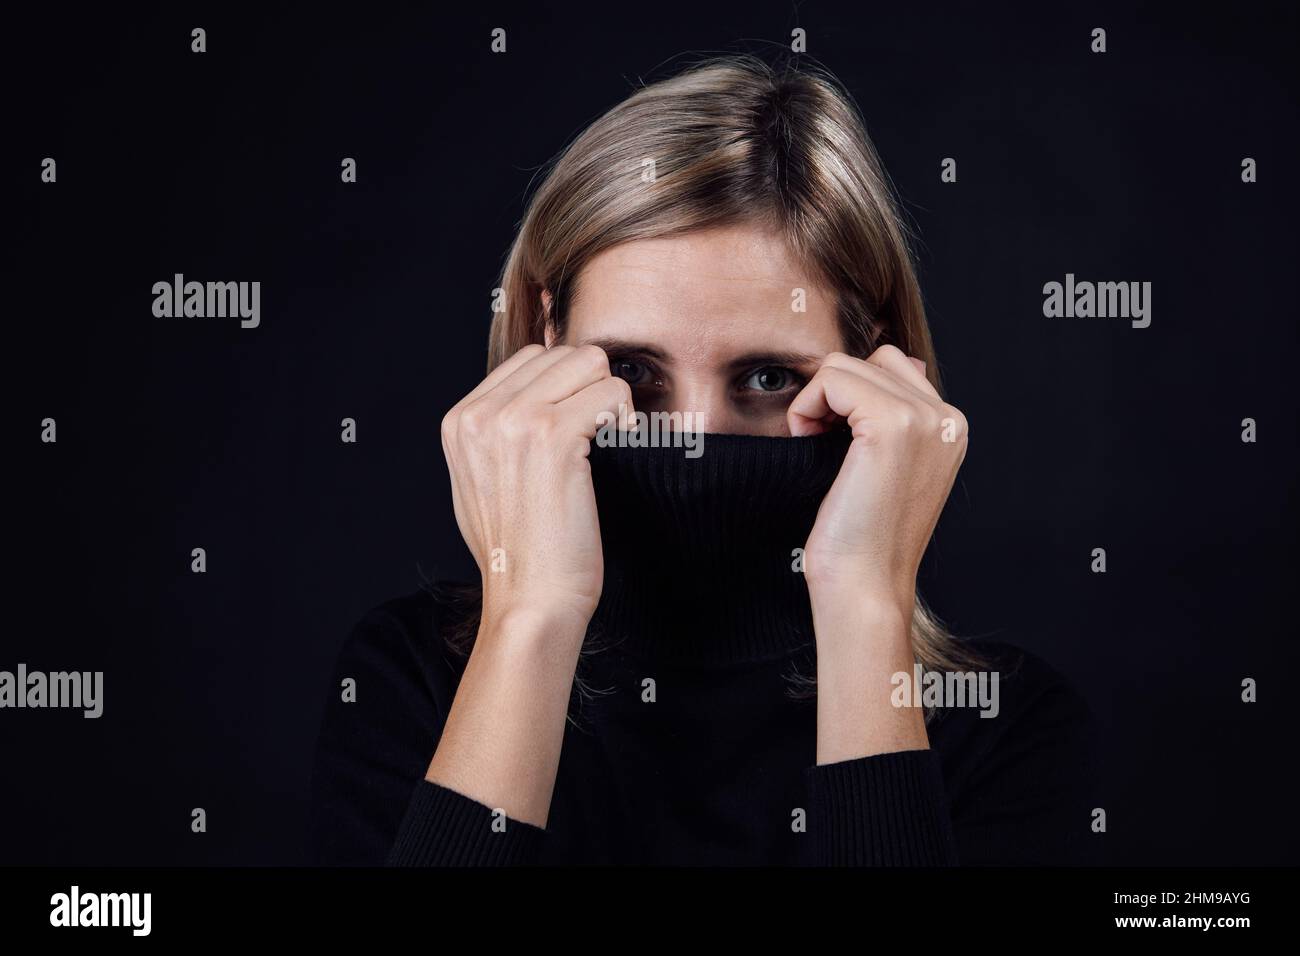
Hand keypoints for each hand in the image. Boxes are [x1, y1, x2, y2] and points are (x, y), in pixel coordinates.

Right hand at [440, 343, 633, 632]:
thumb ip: (496, 434)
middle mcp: (481, 414)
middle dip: (590, 389)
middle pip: (562, 354)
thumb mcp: (483, 483)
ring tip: (605, 443)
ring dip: (608, 400)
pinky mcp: (554, 436)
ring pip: (590, 363)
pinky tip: (616, 451)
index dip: (566, 388)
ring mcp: (515, 421)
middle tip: (598, 436)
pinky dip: (624, 419)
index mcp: (460, 421)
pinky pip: (611, 393)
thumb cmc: (519, 553)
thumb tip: (533, 396)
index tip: (577, 430)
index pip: (530, 359)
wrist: (531, 600)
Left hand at [788, 345, 967, 617]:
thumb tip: (896, 358)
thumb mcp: (884, 466)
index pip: (892, 365)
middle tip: (821, 444)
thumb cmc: (861, 535)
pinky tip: (808, 442)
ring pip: (846, 365)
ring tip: (816, 445)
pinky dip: (807, 407)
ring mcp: (925, 419)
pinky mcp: (893, 424)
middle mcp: (948, 418)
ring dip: (816, 401)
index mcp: (951, 427)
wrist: (864, 586)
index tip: (837, 445)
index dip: (850, 398)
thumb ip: (892, 413)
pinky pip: (832, 378)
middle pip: (871, 358)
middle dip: (834, 395)